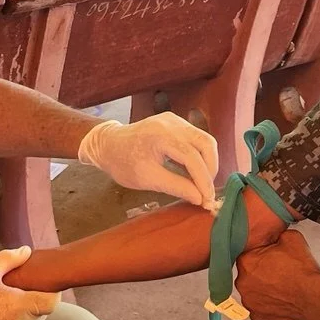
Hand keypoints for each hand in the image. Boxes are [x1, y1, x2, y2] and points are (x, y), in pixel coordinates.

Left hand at [78, 113, 217, 210]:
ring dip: (207, 162)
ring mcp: (174, 120)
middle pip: (206, 143)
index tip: (208, 199)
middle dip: (210, 169)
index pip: (192, 157)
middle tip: (206, 191)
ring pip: (204, 139)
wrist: (108, 144)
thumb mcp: (148, 179)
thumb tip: (200, 198)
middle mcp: (171, 123)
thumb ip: (176, 187)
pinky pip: (196, 137)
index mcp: (161, 136)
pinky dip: (199, 155)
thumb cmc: (123, 163)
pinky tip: (194, 171)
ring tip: (202, 183)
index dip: (203, 180)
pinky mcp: (175, 122)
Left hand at [234, 229, 319, 319]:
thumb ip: (277, 235)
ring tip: (281, 286)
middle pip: (248, 273)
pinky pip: (259, 306)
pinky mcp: (257, 316)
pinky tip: (280, 298)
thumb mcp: (291, 238)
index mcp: (246, 262)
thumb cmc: (302, 272)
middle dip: (261, 272)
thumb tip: (276, 237)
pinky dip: (267, 303)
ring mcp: (249, 302)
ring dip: (263, 288)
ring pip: (253, 291)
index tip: (272, 258)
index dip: (262, 254)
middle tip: (278, 272)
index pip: (248, 254)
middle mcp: (242, 283)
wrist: (313, 298)